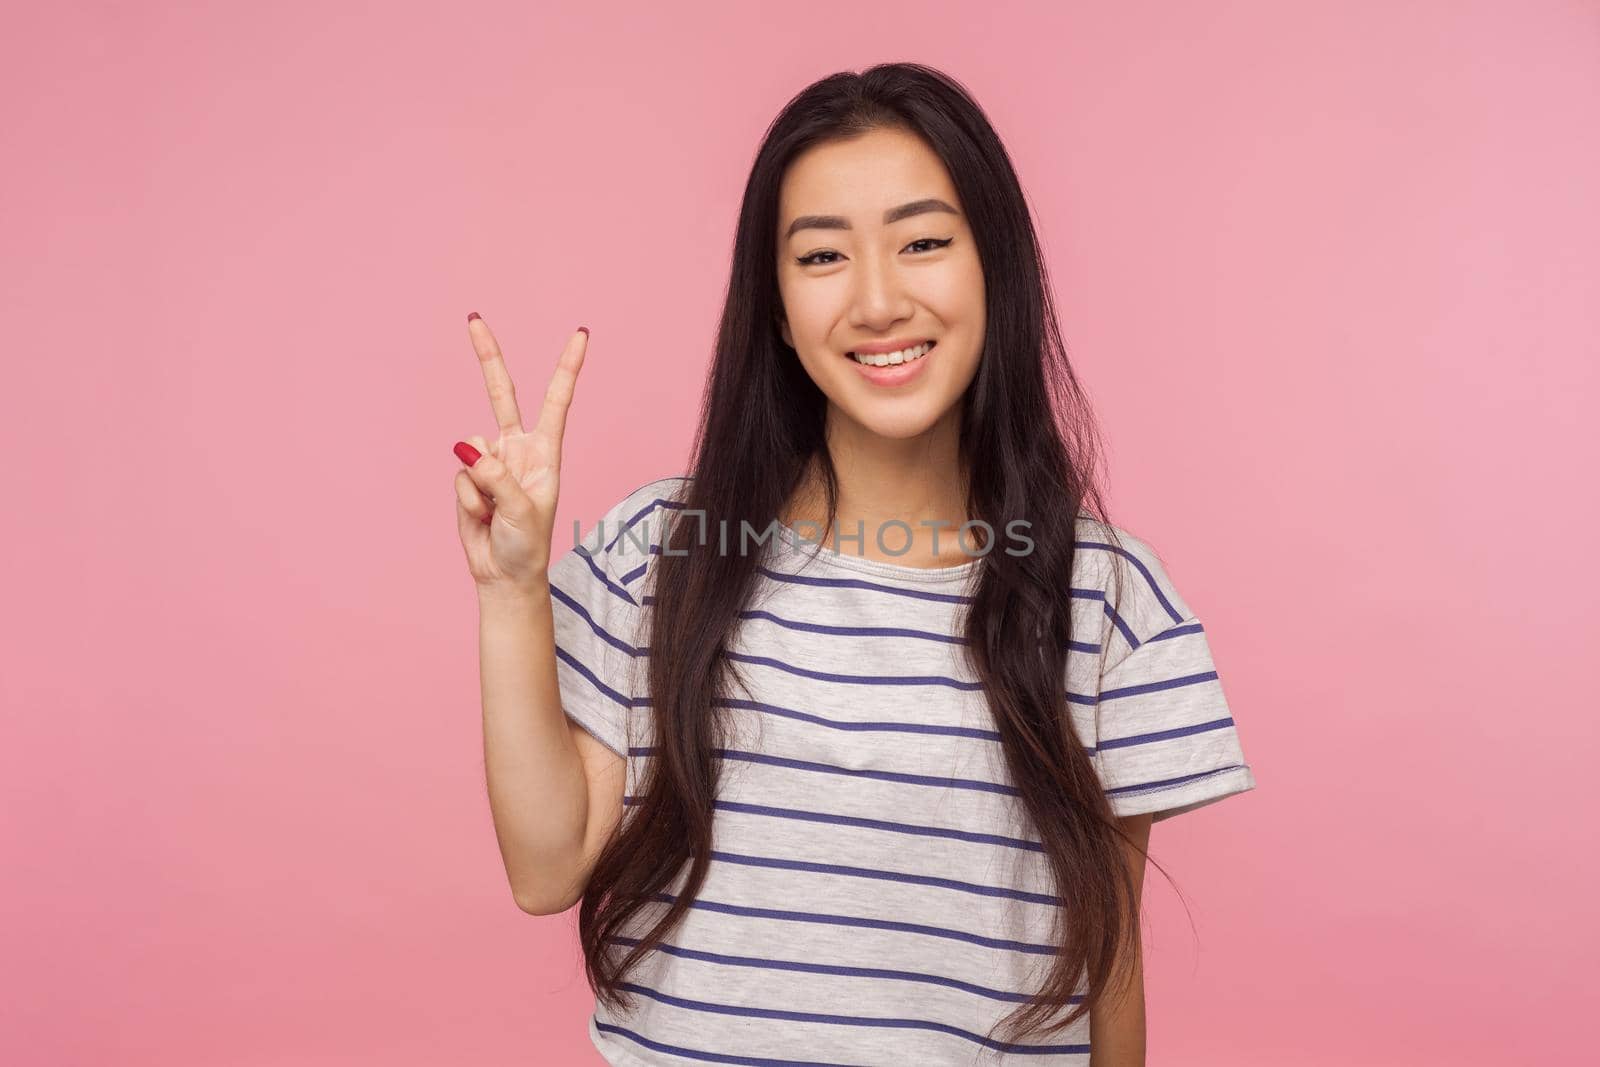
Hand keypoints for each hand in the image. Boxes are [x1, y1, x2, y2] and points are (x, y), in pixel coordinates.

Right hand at [452, 314, 588, 596]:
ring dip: (478, 485)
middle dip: (487, 356)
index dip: (568, 367)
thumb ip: (496, 478)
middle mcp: (518, 449)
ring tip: (494, 512)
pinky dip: (467, 500)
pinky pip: (459, 476)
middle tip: (473, 318)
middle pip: (501, 393)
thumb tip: (468, 447)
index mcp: (545, 452)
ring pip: (470, 449)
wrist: (504, 575)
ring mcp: (491, 462)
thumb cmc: (526, 545)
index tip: (580, 334)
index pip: (556, 400)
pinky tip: (480, 516)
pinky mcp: (469, 477)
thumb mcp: (521, 512)